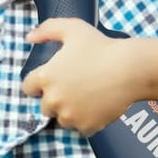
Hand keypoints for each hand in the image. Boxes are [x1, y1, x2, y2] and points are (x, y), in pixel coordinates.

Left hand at [21, 19, 151, 136]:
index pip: (28, 88)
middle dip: (55, 99)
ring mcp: (70, 115)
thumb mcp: (72, 28)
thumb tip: (30, 38)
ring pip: (62, 119)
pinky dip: (86, 121)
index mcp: (46, 77)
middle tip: (73, 89)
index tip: (51, 81)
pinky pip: (80, 129)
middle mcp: (54, 99)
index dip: (38, 84)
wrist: (130, 69)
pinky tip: (95, 107)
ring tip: (85, 98)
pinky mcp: (86, 126)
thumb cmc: (101, 46)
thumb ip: (47, 29)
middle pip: (45, 107)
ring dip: (69, 112)